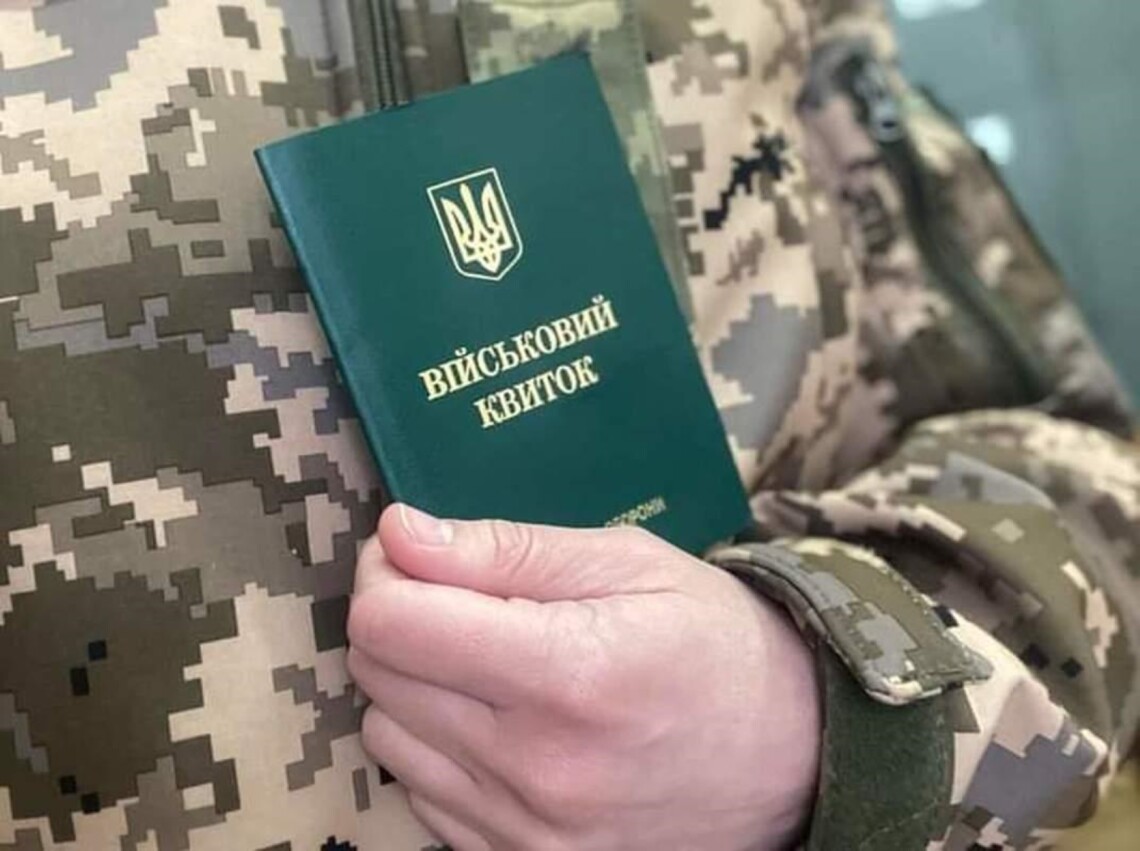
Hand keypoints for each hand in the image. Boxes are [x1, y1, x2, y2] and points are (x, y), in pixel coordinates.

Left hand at [347, 504, 820, 849]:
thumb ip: (509, 548)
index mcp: (568, 673)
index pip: (393, 623)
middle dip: (397, 614)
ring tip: (480, 658)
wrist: (790, 760)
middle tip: (452, 592)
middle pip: (378, 674)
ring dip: (411, 683)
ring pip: (385, 734)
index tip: (414, 549)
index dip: (385, 570)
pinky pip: (419, 792)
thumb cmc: (715, 642)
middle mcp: (535, 765)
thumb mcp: (631, 564)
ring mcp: (524, 830)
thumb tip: (402, 532)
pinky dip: (436, 744)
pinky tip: (494, 719)